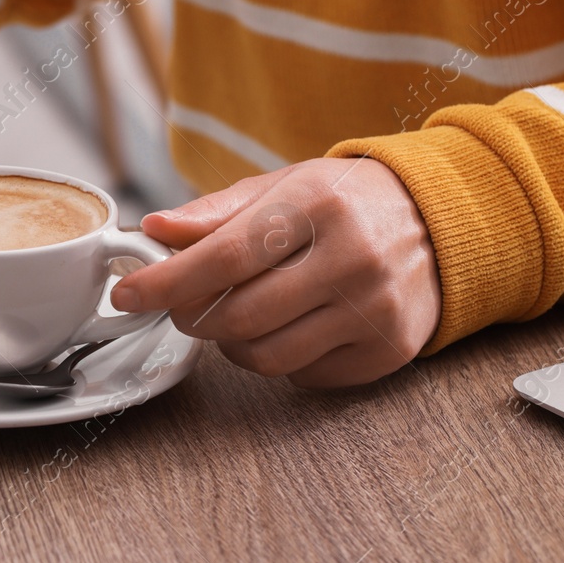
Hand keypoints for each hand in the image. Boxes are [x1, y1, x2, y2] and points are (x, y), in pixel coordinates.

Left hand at [110, 158, 440, 387]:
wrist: (436, 220)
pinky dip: (280, 358)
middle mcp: (351, 258)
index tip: (127, 294)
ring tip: (239, 315)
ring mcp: (374, 310)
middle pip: (238, 316)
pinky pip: (303, 376)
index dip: (166, 281)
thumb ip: (215, 213)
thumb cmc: (344, 199)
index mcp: (317, 205)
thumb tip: (153, 230)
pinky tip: (292, 325)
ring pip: (267, 356)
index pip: (224, 257)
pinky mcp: (387, 350)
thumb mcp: (283, 186)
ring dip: (233, 344)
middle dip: (195, 316)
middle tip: (188, 305)